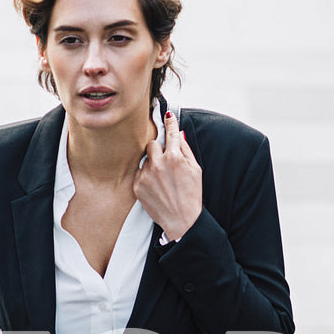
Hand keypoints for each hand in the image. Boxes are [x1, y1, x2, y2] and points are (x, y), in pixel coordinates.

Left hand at [134, 110, 201, 241]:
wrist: (181, 220)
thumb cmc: (191, 195)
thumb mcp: (195, 169)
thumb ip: (185, 149)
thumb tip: (178, 134)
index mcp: (174, 157)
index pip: (170, 133)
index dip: (170, 122)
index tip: (167, 114)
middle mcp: (158, 164)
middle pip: (151, 144)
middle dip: (158, 150)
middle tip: (166, 162)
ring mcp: (146, 175)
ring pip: (145, 160)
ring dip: (152, 165)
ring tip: (163, 180)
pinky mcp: (137, 186)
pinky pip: (140, 173)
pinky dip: (146, 177)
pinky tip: (156, 187)